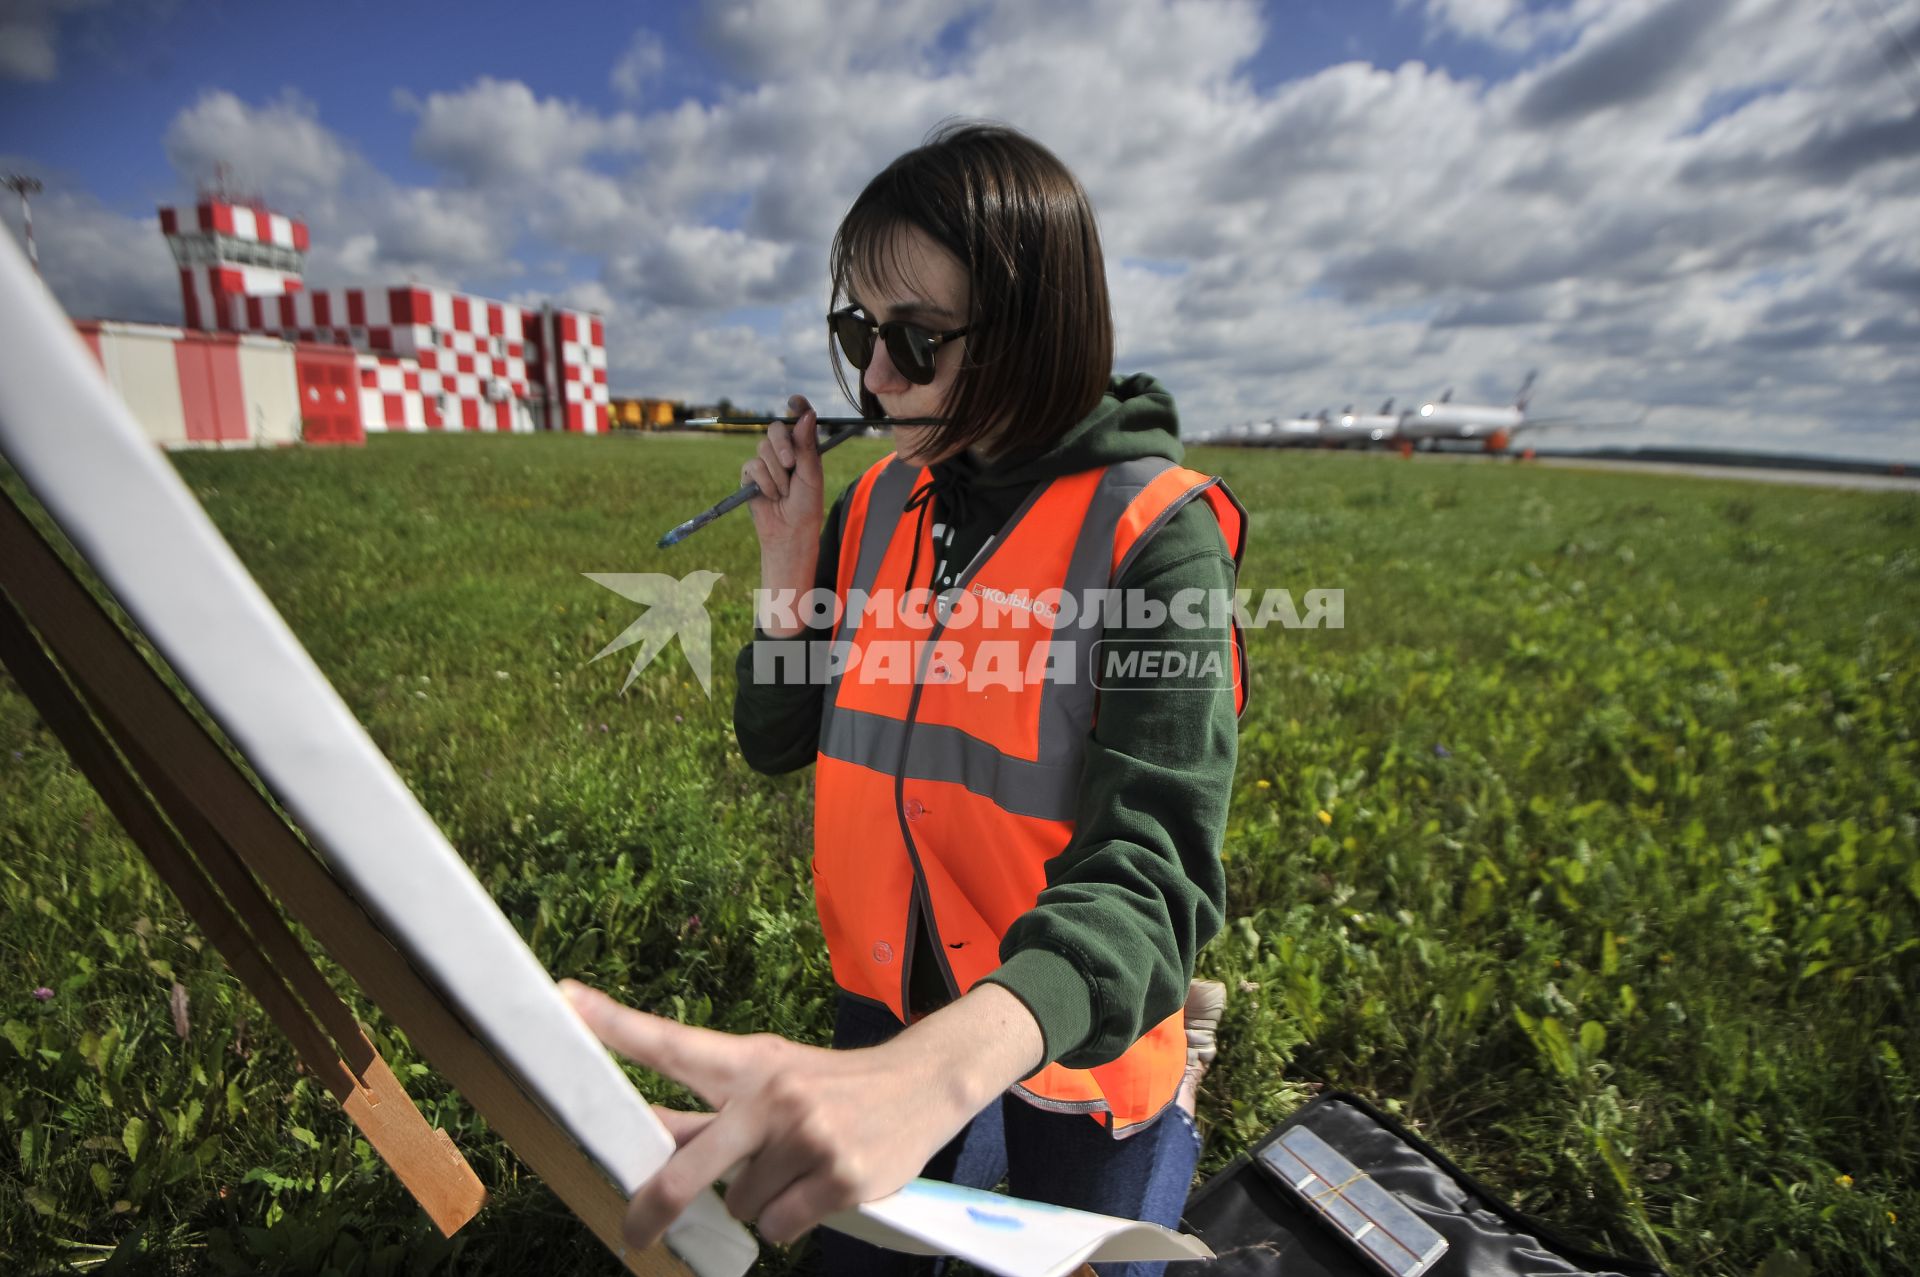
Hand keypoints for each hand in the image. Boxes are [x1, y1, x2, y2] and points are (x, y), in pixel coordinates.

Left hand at [558, 980, 1043, 1249]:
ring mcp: (808, 1137)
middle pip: (690, 1170)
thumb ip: (710, 1111)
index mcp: (749, 1062)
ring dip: (760, 1200)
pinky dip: (793, 1219)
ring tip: (797, 1167)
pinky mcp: (841, 1177)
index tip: (566, 999)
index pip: (673, 1043)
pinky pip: (782, 1226)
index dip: (616, 1025)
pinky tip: (819, 1188)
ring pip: (743, 1205)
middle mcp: (774, 1095)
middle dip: (656, 1208)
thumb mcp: (772, 1079)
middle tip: (633, 1233)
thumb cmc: (830, 1086)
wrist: (924, 1083)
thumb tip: (645, 1141)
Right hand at [743, 395, 824, 558]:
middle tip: (790, 464)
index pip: (799, 420)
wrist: (790, 531)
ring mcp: (766, 462)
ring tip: (784, 492)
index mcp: (804, 449)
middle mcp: (785, 452)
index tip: (795, 401)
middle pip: (776, 429)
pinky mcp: (750, 475)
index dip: (797, 407)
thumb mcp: (811, 475)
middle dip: (782, 445)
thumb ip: (806, 445)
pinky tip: (771, 495)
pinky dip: (765, 481)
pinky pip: (753, 466)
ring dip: (776, 473)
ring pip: (763, 448)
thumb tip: (807, 415)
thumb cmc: (807, 506)